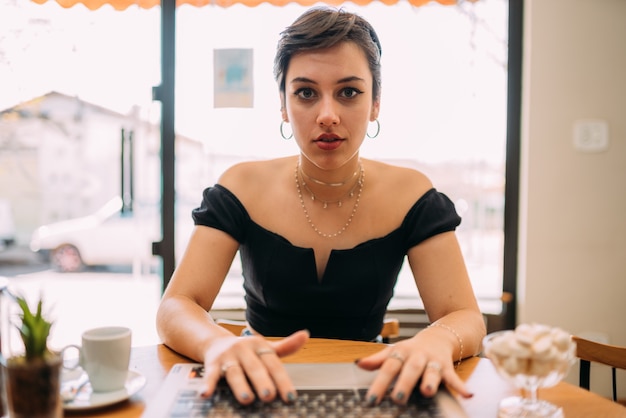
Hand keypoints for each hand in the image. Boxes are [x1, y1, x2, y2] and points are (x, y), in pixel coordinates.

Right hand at [201, 329, 308, 404]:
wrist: (215, 341)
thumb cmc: (246, 350)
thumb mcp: (265, 347)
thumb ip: (286, 346)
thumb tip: (305, 335)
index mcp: (260, 346)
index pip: (274, 364)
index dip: (282, 380)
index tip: (290, 397)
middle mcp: (244, 350)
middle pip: (255, 367)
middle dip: (262, 382)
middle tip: (269, 396)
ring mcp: (228, 356)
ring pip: (234, 372)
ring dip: (240, 386)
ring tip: (246, 399)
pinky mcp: (212, 364)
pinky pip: (210, 375)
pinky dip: (208, 384)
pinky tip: (205, 394)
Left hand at [355, 335, 472, 404]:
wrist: (440, 335)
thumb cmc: (413, 349)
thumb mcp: (395, 352)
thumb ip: (378, 360)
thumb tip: (359, 363)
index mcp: (402, 352)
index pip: (388, 367)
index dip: (379, 382)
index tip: (371, 399)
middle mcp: (418, 356)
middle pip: (410, 369)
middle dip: (404, 383)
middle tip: (397, 398)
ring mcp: (433, 361)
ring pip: (432, 371)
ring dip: (430, 381)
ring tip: (428, 392)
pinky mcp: (448, 367)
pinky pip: (454, 377)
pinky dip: (461, 386)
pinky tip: (467, 395)